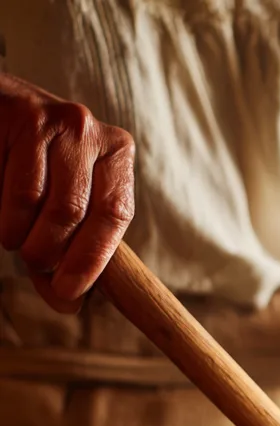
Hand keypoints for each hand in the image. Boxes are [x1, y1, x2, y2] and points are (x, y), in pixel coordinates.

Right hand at [0, 72, 134, 312]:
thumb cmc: (32, 170)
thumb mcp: (60, 209)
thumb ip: (67, 256)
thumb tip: (68, 304)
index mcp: (116, 156)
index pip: (114, 215)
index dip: (91, 260)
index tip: (69, 294)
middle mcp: (91, 132)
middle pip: (74, 213)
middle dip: (50, 252)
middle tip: (34, 263)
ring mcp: (54, 119)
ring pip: (40, 203)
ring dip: (23, 237)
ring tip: (14, 238)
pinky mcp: (18, 116)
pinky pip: (14, 190)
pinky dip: (5, 219)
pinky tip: (4, 220)